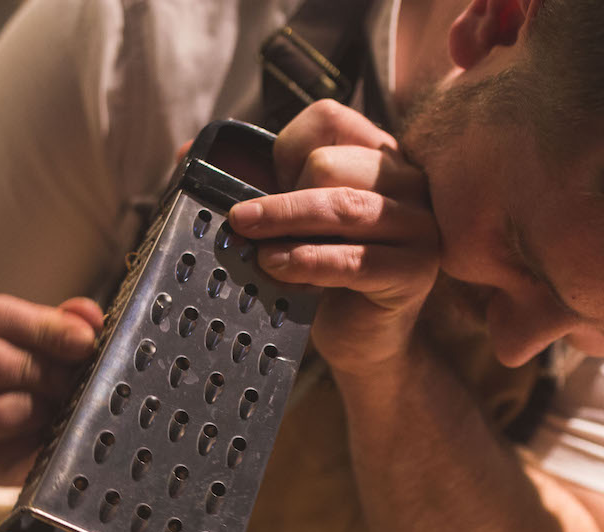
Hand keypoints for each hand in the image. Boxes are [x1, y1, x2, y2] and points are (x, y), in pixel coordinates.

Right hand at [0, 293, 103, 486]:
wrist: (7, 436)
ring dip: (20, 408)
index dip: (41, 327)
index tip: (83, 340)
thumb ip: (62, 327)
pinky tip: (46, 434)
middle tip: (67, 380)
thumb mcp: (42, 345)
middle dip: (26, 367)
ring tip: (55, 408)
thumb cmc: (25, 378)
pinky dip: (18, 438)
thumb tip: (86, 315)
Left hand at [226, 100, 438, 377]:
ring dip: (285, 223)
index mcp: (377, 154)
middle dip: (279, 197)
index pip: (328, 118)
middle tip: (244, 223)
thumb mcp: (288, 222)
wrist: (360, 339)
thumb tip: (184, 151)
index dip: (285, 147)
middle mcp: (407, 181)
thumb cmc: (324, 275)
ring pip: (342, 206)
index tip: (262, 185)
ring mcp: (419, 225)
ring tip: (249, 243)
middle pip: (330, 162)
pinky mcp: (415, 269)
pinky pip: (354, 258)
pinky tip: (277, 269)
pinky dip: (307, 262)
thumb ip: (251, 184)